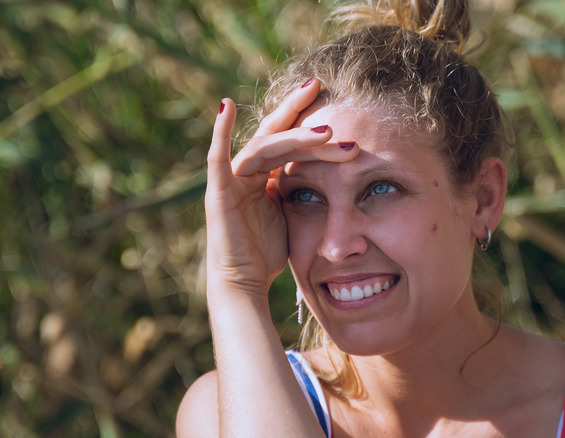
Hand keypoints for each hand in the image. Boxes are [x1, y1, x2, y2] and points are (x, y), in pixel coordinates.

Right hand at [205, 79, 357, 296]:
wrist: (245, 282)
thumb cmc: (268, 252)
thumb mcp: (295, 214)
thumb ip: (306, 189)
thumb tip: (341, 175)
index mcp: (267, 174)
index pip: (290, 139)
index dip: (308, 119)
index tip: (333, 99)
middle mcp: (248, 170)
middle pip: (277, 135)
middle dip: (300, 113)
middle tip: (322, 88)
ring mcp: (232, 179)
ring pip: (264, 147)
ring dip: (293, 136)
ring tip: (326, 132)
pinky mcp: (218, 192)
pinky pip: (217, 158)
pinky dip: (220, 131)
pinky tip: (227, 106)